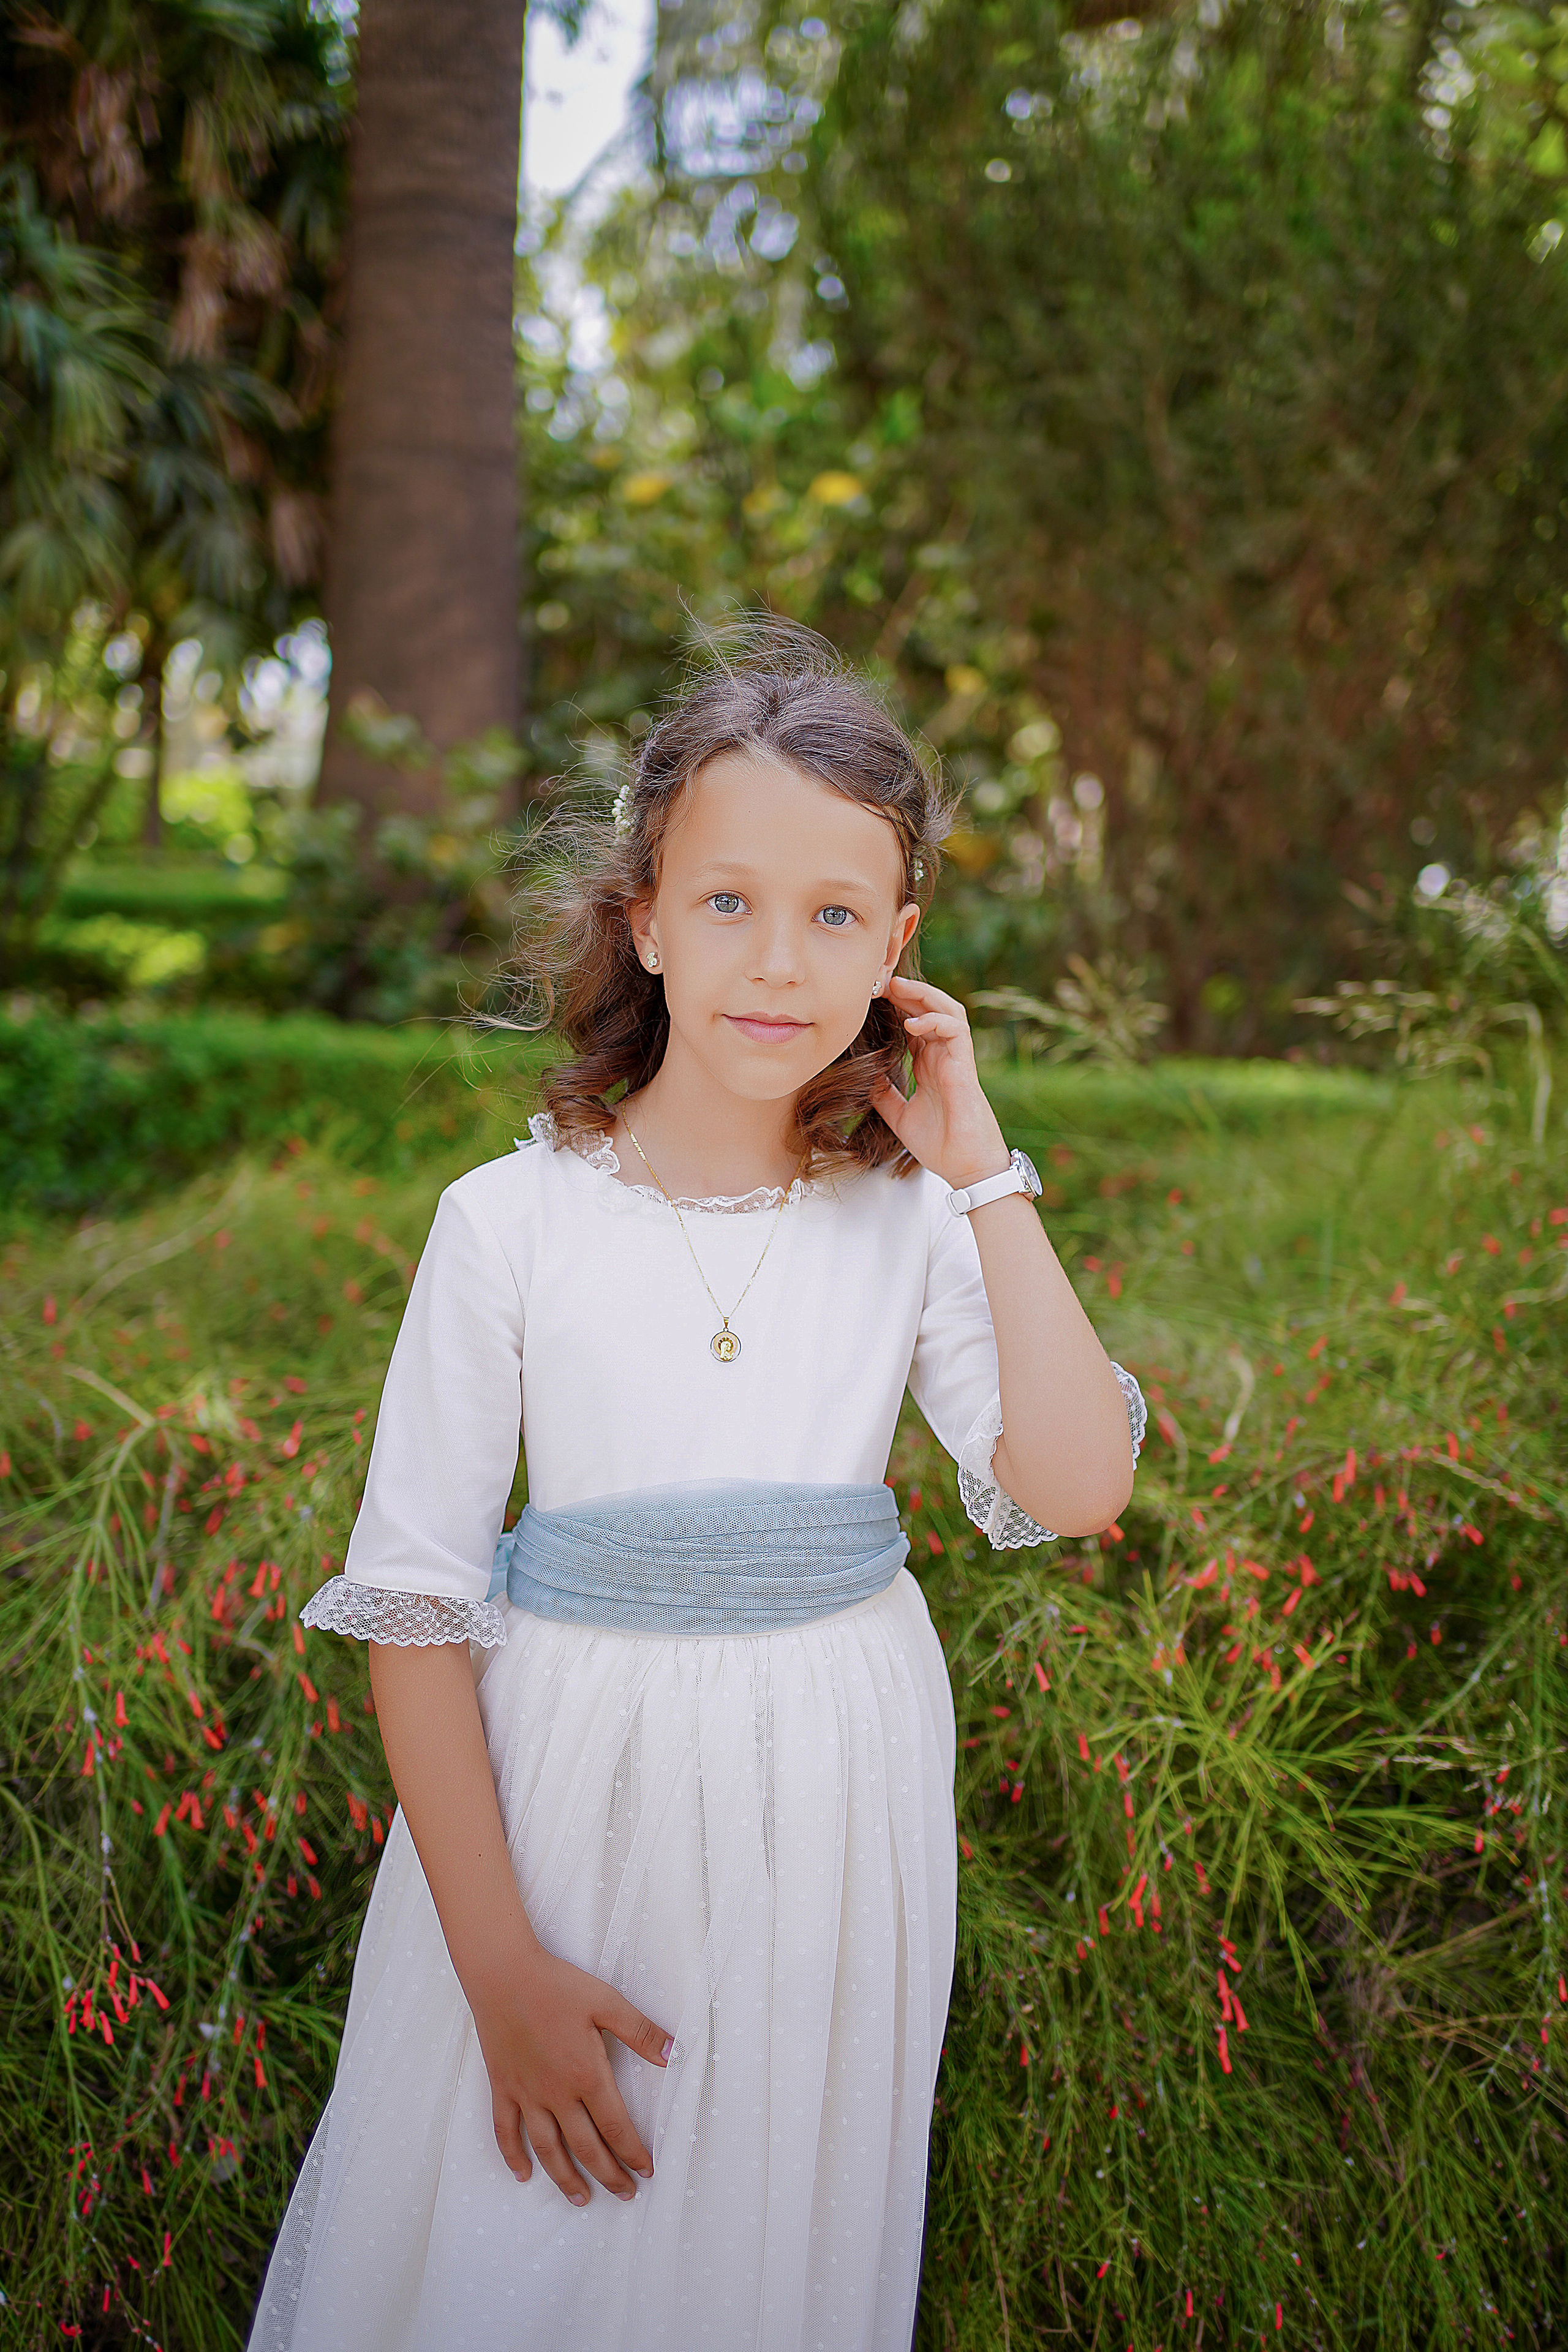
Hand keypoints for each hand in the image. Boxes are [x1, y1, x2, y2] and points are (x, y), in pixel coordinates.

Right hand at [470, 1941, 671, 2206]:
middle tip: (625, 2194)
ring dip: (565, 2178)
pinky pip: (506, 2131)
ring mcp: (526, 2094)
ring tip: (581, 2199)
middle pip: (585, 2147)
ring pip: (547, 2149)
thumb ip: (640, 2032)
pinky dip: (513, 2156)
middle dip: (607, 2175)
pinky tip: (523, 2175)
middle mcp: (556, 2093)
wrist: (504, 1974)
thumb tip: (672, 2056)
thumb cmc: (557, 1985)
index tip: (646, 2171)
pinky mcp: (503, 2087)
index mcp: (586, 2074)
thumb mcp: (606, 2001)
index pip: (615, 2126)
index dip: (632, 2152)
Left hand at [870, 976, 1010, 1189]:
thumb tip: (864, 1077)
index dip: (895, 1008)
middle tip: (880, 981)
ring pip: (948, 1011)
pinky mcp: (964, 1067)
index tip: (871, 998)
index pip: (914, 1024)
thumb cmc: (940, 1145)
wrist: (965, 1168)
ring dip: (924, 996)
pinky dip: (936, 1021)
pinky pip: (956, 1031)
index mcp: (929, 1065)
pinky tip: (912, 1024)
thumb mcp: (900, 1117)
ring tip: (897, 987)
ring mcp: (955, 1059)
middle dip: (907, 992)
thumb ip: (885, 1095)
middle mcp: (943, 1057)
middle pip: (930, 1010)